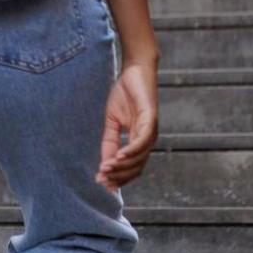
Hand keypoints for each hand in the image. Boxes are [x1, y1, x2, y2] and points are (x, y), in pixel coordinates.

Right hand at [98, 59, 157, 190]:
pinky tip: (118, 156)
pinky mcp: (151, 119)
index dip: (118, 177)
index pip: (132, 167)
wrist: (134, 70)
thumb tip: (104, 164)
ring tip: (106, 169)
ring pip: (139, 157)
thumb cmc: (124, 94)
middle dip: (118, 176)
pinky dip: (130, 150)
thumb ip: (109, 142)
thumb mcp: (112, 121)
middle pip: (136, 167)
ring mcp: (151, 130)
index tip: (101, 182)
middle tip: (101, 179)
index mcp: (139, 141)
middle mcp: (147, 139)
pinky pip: (141, 140)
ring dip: (122, 166)